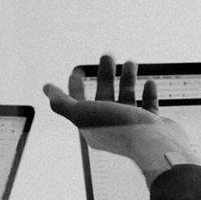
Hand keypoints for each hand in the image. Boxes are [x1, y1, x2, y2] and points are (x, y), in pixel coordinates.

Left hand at [43, 55, 200, 184]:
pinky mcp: (152, 126)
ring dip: (128, 79)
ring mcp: (133, 127)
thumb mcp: (82, 113)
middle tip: (108, 55)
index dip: (75, 86)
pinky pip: (149, 107)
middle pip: (104, 96)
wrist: (154, 144)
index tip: (77, 68)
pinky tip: (149, 83)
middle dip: (104, 75)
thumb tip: (46, 88)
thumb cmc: (118, 128)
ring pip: (127, 98)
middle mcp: (112, 127)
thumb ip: (62, 103)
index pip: (78, 103)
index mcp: (93, 126)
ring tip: (131, 62)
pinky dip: (148, 94)